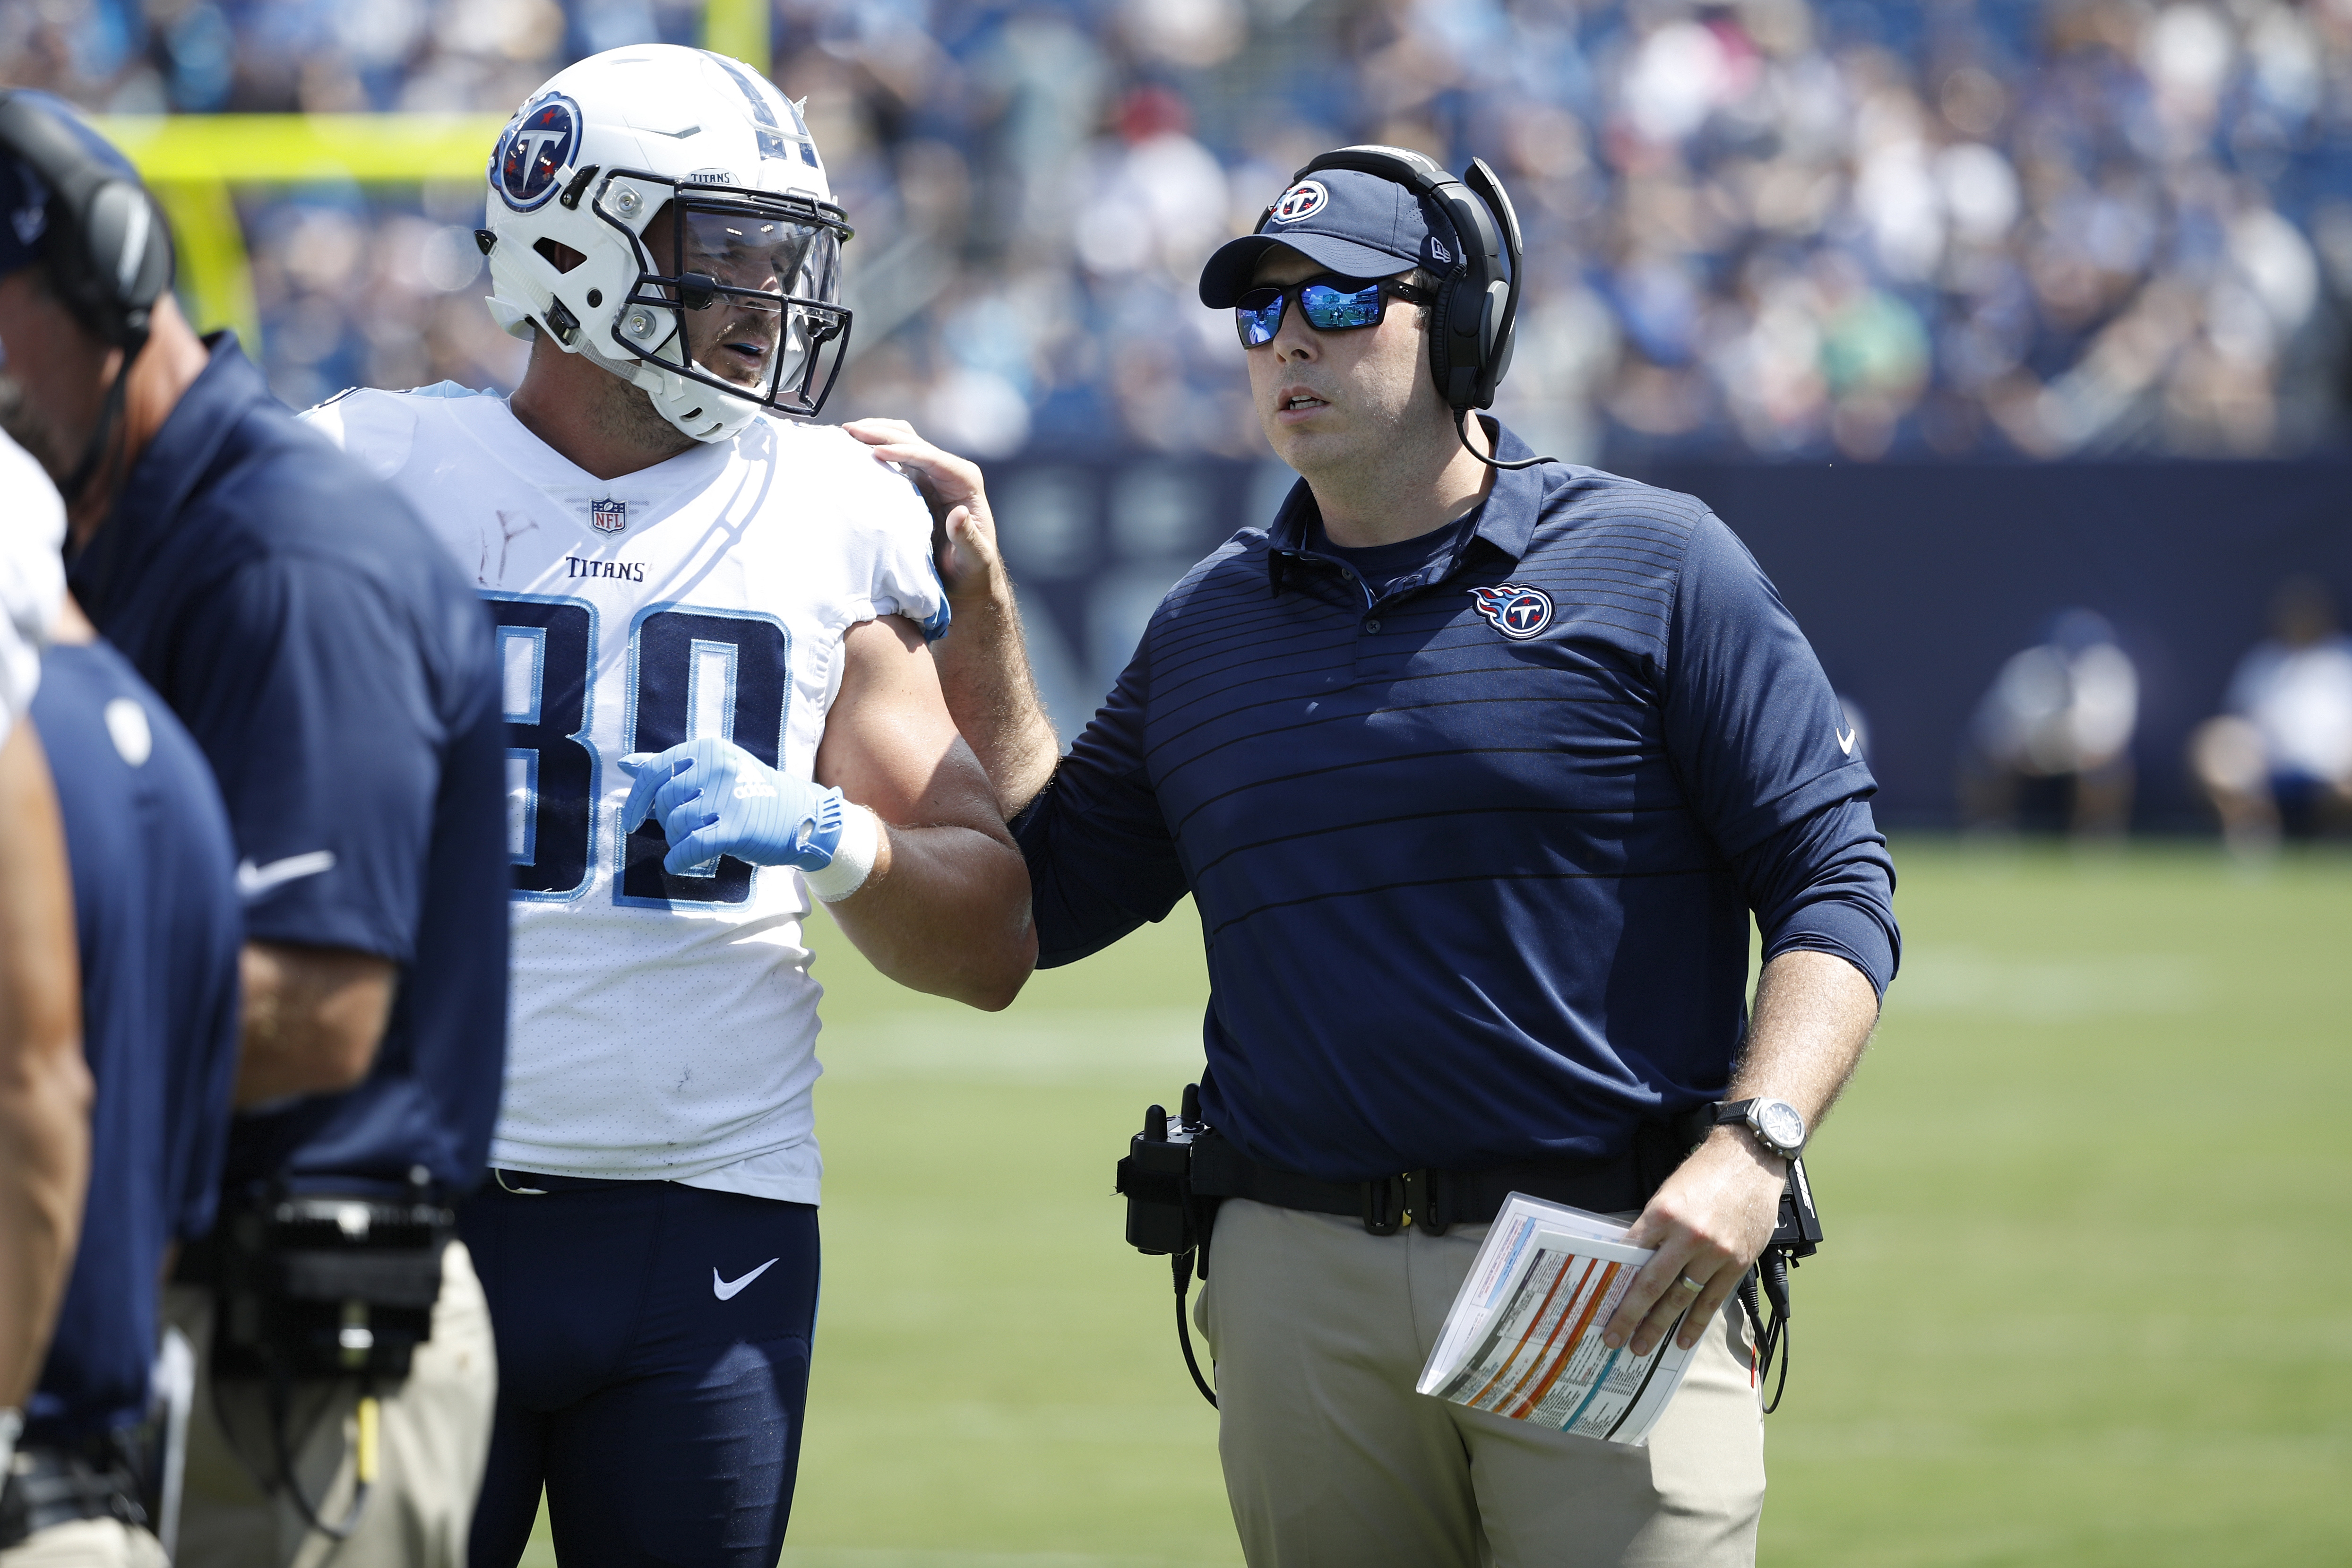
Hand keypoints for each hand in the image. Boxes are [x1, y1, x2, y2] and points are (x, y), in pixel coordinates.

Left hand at [618, 738, 843, 875]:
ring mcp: (728, 797)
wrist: (801, 816)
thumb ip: (671, 767)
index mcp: (709, 750)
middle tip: (685, 830)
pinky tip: (678, 863)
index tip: (633, 820)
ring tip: (693, 842)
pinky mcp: (737, 828)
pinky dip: (679, 859)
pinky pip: (691, 846)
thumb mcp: (714, 770)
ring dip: (677, 841)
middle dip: (666, 822)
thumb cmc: (751, 794)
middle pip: (665, 801)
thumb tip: (626, 764)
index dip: (637, 799)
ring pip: (676, 824)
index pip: (655, 772)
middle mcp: (718, 767)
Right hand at [840, 418, 1005, 605]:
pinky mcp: (915, 482)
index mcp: (965, 482)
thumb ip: (967, 538)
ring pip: (902, 441)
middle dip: (883, 433)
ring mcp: (930, 474)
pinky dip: (874, 448)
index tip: (876, 452)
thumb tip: (957, 513)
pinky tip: (852, 448)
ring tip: (846, 432)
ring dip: (876, 434)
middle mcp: (949, 471)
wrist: (967, 577)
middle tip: (850, 430)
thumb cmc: (972, 570)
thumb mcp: (974, 559)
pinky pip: (894, 457)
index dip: (904, 452)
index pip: (933, 458)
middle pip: (914, 441)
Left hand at [1600, 1130, 1787, 1357]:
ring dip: (1659, 1326)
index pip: (1629, 1254)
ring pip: (1681, 1298)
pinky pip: (1712, 1300)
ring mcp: (1715, 1252)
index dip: (1613, 1281)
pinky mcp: (1737, 1262)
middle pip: (1651, 1285)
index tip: (1598, 1303)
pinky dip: (1696, 1323)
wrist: (1751, 1159)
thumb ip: (1652, 1226)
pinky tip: (1682, 1340)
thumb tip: (1630, 1258)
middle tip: (1613, 1339)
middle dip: (1629, 1316)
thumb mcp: (1668, 1192)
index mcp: (1662, 1214)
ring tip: (1641, 1346)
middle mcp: (1688, 1236)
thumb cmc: (1705, 1173)